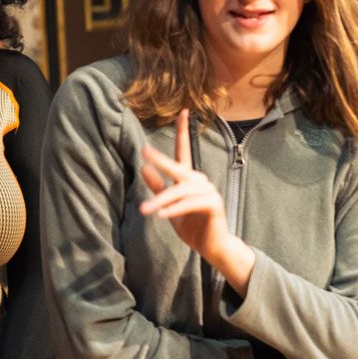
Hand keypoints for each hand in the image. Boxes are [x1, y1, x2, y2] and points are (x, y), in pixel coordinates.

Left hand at [141, 109, 237, 261]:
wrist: (212, 247)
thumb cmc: (191, 225)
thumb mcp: (168, 207)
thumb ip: (157, 188)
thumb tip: (143, 167)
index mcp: (189, 179)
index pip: (184, 150)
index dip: (183, 131)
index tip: (183, 111)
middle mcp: (200, 181)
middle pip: (179, 167)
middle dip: (161, 160)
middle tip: (144, 152)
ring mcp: (209, 191)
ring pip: (180, 191)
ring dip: (161, 200)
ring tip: (144, 211)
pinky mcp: (214, 204)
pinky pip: (190, 203)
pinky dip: (175, 209)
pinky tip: (161, 215)